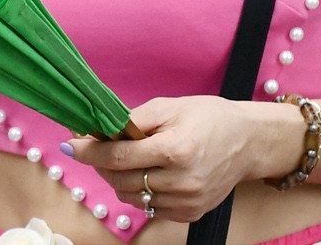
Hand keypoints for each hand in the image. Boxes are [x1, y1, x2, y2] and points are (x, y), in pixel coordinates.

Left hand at [68, 96, 292, 222]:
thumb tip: (98, 131)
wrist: (249, 142)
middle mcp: (182, 180)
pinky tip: (146, 174)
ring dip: (118, 180)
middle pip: (121, 180)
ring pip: (132, 197)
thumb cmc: (209, 117)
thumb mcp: (169, 107)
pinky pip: (151, 208)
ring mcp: (188, 201)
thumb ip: (132, 121)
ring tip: (121, 160)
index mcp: (176, 150)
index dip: (90, 152)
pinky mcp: (191, 213)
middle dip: (101, 164)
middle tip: (95, 148)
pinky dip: (140, 192)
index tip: (71, 146)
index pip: (119, 156)